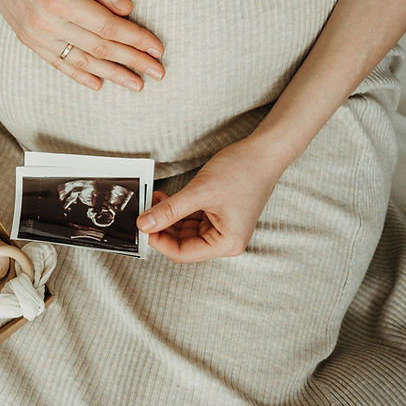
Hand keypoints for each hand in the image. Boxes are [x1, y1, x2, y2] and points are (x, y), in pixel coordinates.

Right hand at [0, 0, 164, 90]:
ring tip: (136, 84)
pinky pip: (59, 63)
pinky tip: (100, 83)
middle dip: (132, 61)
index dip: (135, 39)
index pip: (107, 25)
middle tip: (157, 73)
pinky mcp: (29, 41)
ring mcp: (36, 35)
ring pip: (82, 60)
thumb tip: (127, 9)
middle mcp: (47, 22)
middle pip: (99, 47)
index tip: (157, 48)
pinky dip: (80, 75)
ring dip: (112, 74)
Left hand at [136, 139, 285, 262]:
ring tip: (153, 200)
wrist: (263, 151)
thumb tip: (145, 224)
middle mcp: (225, 240)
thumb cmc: (243, 171)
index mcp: (227, 243)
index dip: (159, 241)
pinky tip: (164, 198)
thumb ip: (170, 210)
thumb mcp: (200, 192)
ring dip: (167, 217)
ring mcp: (221, 228)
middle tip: (143, 212)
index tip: (142, 226)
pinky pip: (190, 218)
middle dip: (161, 227)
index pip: (182, 253)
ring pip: (183, 230)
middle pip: (182, 243)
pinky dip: (176, 209)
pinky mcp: (217, 215)